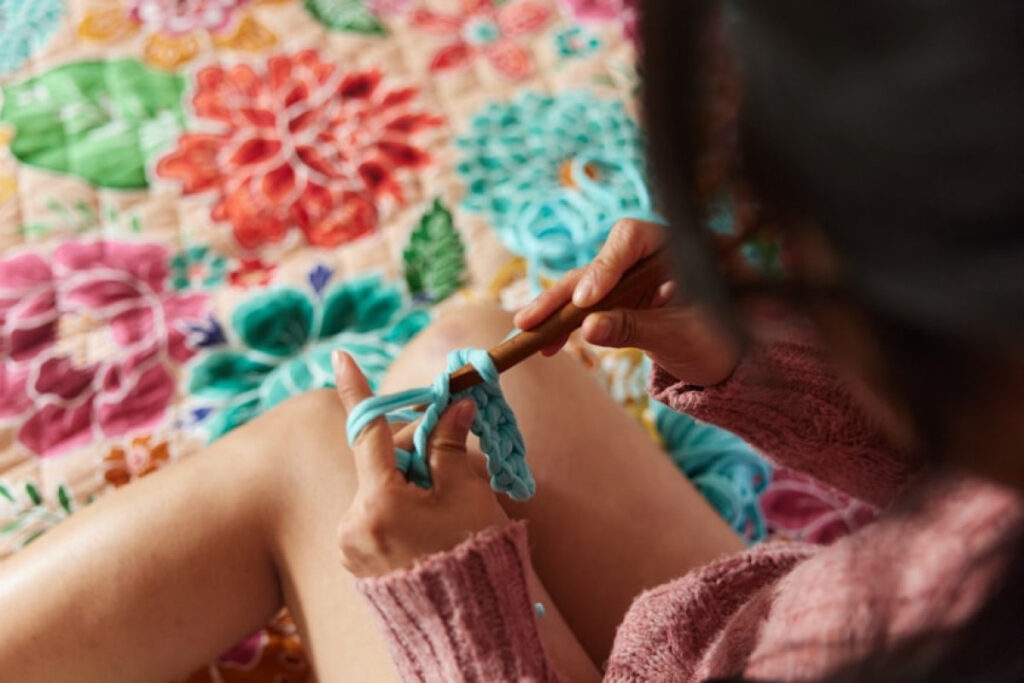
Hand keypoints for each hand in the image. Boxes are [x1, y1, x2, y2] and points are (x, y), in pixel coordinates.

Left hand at [333, 352, 509, 576]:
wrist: (468, 632)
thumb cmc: (474, 559)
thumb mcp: (467, 495)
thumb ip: (449, 446)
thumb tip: (452, 406)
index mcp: (378, 502)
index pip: (365, 431)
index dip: (357, 390)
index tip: (341, 357)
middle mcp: (352, 524)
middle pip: (379, 464)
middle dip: (413, 452)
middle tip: (452, 446)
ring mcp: (350, 548)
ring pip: (380, 492)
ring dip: (411, 484)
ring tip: (450, 503)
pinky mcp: (357, 566)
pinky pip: (376, 520)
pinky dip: (402, 510)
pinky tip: (433, 526)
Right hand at [514, 219, 741, 386]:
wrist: (732, 359)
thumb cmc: (722, 338)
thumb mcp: (682, 335)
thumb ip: (636, 328)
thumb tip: (588, 329)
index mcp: (677, 245)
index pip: (631, 238)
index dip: (605, 265)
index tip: (587, 299)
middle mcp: (647, 255)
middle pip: (597, 264)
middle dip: (563, 294)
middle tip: (532, 319)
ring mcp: (630, 278)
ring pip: (584, 287)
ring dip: (555, 311)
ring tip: (528, 332)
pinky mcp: (618, 300)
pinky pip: (586, 309)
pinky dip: (566, 325)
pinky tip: (547, 343)